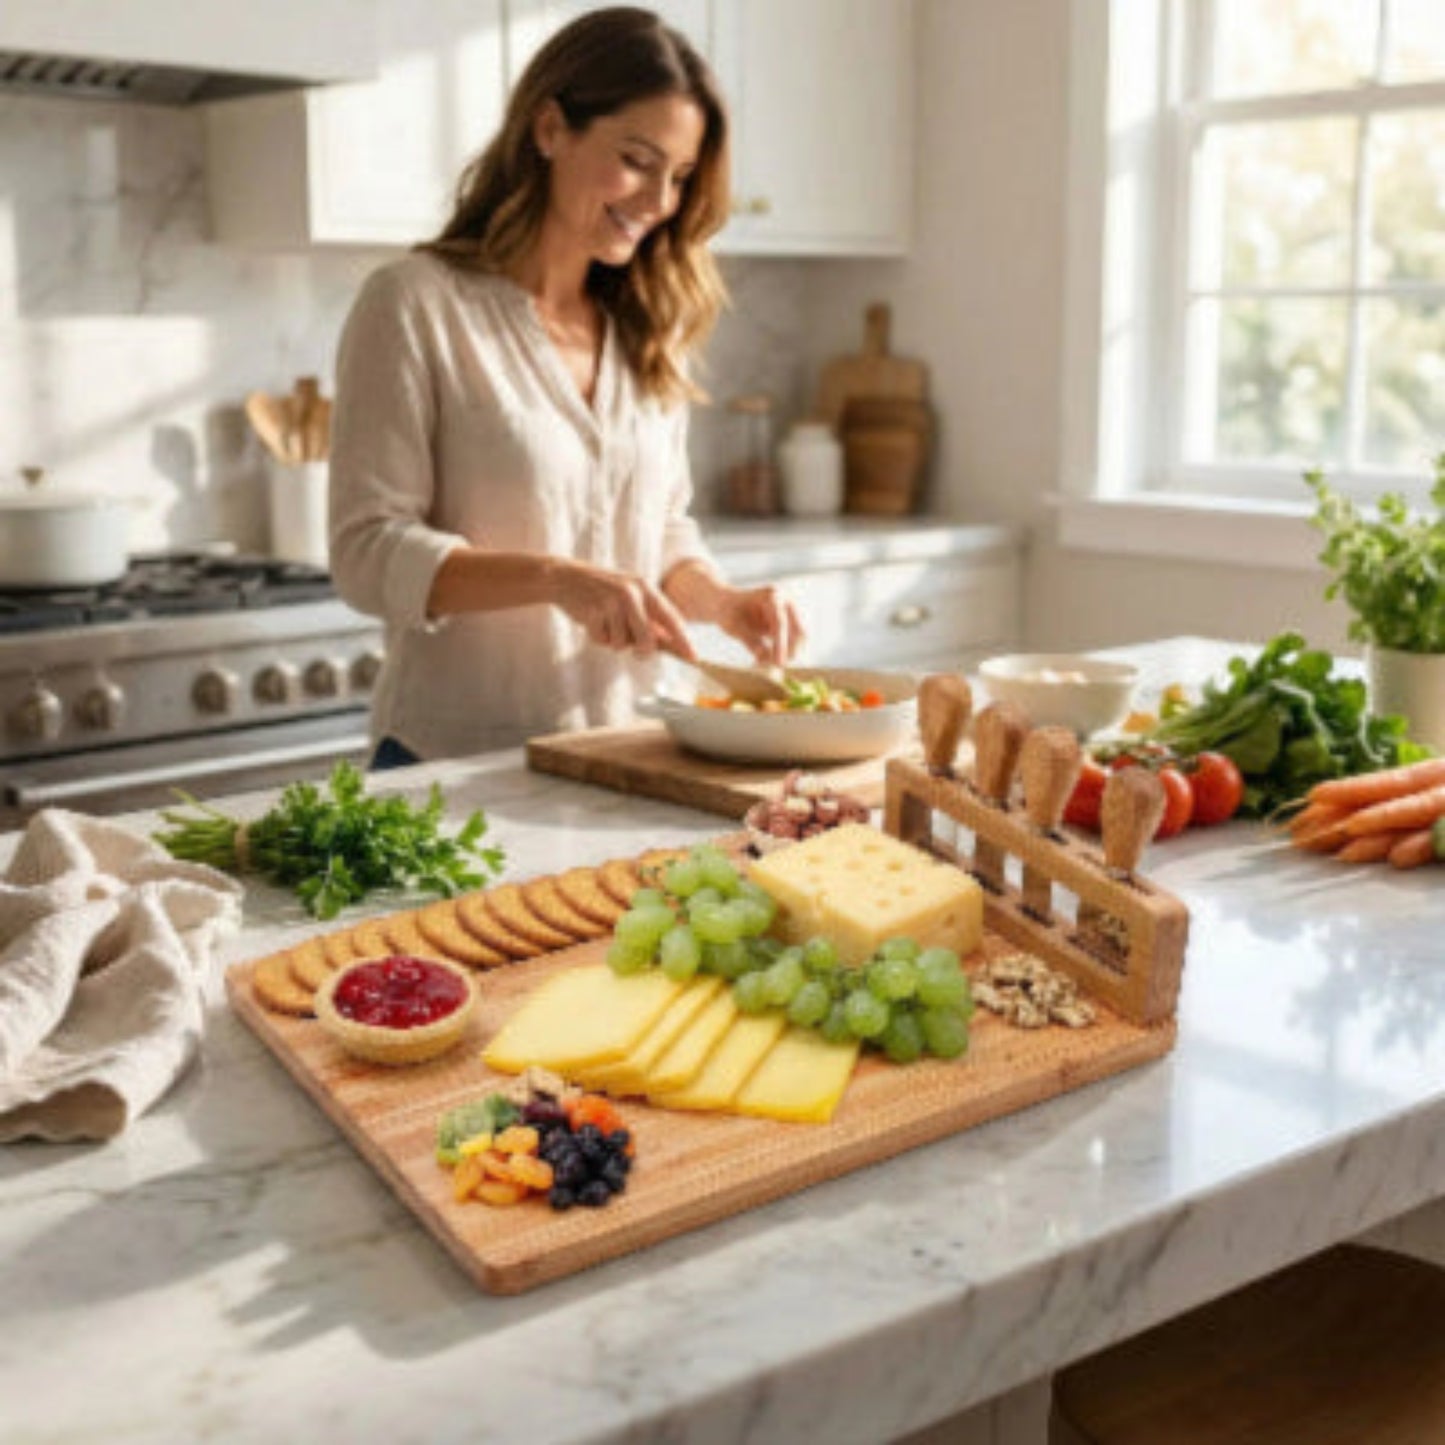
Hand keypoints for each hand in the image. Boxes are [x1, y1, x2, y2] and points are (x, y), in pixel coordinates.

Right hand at [552, 560, 696, 659]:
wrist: (566, 578)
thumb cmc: (603, 591)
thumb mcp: (630, 595)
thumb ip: (649, 616)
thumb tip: (668, 642)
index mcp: (646, 587)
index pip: (671, 618)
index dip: (683, 641)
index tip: (694, 657)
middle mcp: (631, 593)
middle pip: (647, 641)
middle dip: (642, 651)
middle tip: (635, 649)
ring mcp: (611, 602)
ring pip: (622, 644)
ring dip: (613, 641)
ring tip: (606, 623)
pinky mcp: (592, 612)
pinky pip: (602, 641)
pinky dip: (598, 638)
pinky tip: (593, 622)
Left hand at [715, 584, 804, 665]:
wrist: (727, 605)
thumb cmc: (728, 613)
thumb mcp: (734, 627)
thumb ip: (750, 641)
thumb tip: (765, 658)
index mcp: (772, 595)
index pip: (780, 622)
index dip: (781, 644)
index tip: (778, 664)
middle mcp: (786, 602)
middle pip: (799, 631)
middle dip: (790, 651)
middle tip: (776, 667)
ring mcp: (791, 612)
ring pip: (799, 640)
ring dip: (786, 655)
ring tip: (762, 662)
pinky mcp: (790, 624)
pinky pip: (794, 644)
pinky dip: (783, 654)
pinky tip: (764, 660)